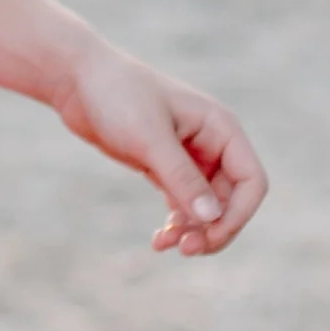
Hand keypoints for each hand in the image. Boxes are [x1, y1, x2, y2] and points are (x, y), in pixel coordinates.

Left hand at [50, 37, 267, 256]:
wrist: (77, 80)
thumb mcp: (150, 137)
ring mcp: (189, 156)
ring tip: (164, 245)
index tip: (208, 236)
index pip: (251, 181)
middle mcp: (211, 143)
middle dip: (213, 228)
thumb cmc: (117, 96)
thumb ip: (181, 177)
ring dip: (193, 230)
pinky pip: (183, 204)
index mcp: (221, 128)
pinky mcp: (164, 166)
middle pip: (231, 200)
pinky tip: (159, 240)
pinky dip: (176, 223)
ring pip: (206, 206)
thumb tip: (211, 218)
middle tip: (186, 250)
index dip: (237, 215)